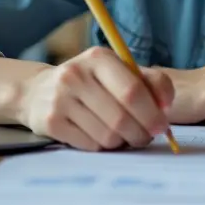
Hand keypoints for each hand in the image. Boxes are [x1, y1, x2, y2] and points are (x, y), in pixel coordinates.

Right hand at [17, 46, 173, 151]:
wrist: (39, 92)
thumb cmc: (91, 83)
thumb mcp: (119, 71)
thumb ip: (150, 82)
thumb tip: (166, 106)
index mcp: (99, 57)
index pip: (132, 90)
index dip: (152, 113)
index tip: (162, 126)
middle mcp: (76, 75)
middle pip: (121, 117)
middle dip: (140, 133)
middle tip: (145, 137)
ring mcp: (60, 99)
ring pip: (107, 135)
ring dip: (122, 142)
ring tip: (123, 136)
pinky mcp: (51, 123)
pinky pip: (91, 145)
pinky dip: (103, 147)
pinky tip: (102, 137)